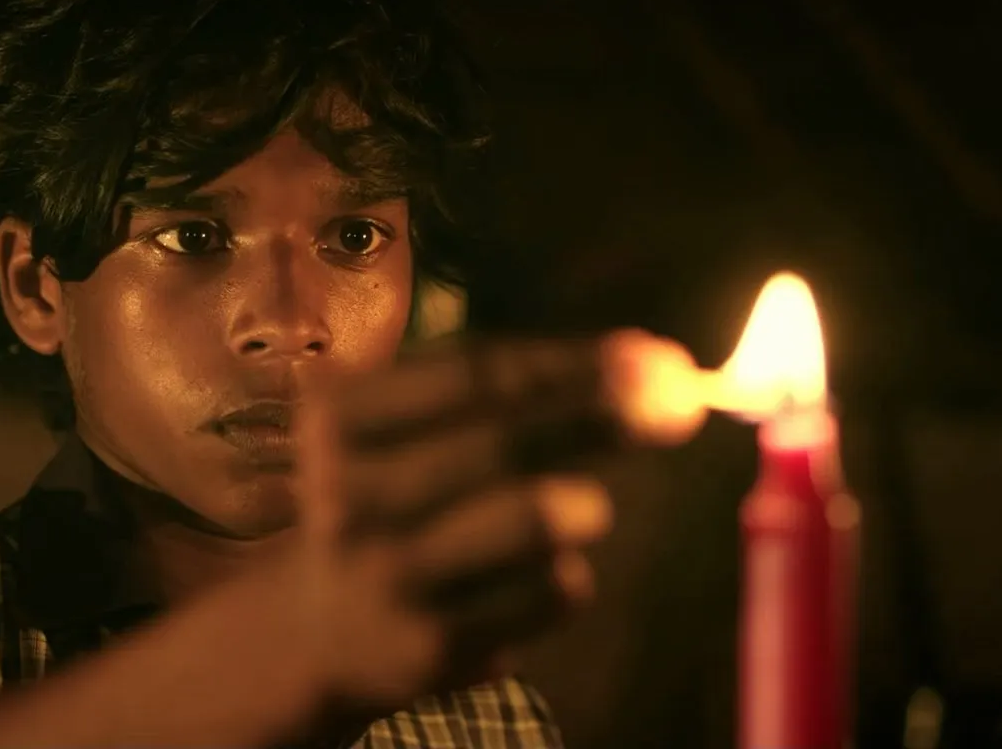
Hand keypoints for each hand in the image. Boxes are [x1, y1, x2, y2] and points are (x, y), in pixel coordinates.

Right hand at [275, 329, 704, 713]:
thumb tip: (652, 365)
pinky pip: (548, 593)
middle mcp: (351, 494)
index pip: (473, 375)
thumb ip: (507, 388)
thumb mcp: (407, 427)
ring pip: (537, 521)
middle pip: (506, 441)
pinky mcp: (432, 645)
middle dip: (603, 417)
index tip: (655, 357)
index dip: (574, 363)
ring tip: (579, 511)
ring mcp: (391, 572)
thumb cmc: (391, 499)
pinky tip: (533, 578)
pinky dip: (566, 577)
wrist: (321, 628)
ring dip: (583, 507)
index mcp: (340, 418)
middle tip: (679, 404)